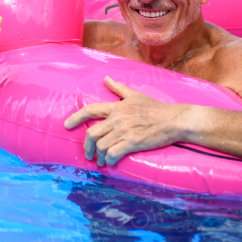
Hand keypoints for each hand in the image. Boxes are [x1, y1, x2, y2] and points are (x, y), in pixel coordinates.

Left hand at [63, 76, 186, 166]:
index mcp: (116, 107)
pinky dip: (109, 160)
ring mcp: (124, 131)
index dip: (75, 118)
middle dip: (87, 146)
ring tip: (102, 161)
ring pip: (101, 146)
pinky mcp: (133, 142)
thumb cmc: (156, 108)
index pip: (90, 110)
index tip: (66, 125)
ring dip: (99, 156)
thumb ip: (119, 88)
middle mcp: (117, 118)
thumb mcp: (135, 95)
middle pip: (92, 133)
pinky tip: (111, 163)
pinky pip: (113, 153)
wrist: (174, 120)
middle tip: (88, 154)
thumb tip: (106, 78)